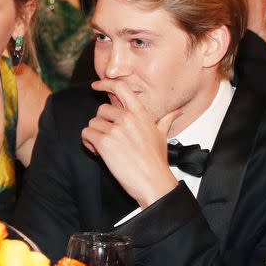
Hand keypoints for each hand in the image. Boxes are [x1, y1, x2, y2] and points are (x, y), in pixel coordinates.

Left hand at [81, 79, 181, 207]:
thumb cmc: (157, 160)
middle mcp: (127, 118)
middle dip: (102, 124)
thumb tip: (178, 111)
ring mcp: (115, 130)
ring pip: (93, 123)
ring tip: (105, 148)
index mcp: (140, 113)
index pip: (120, 88)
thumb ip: (167, 119)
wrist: (153, 182)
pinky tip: (98, 152)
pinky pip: (86, 134)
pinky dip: (88, 143)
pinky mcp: (104, 143)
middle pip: (102, 109)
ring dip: (95, 135)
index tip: (97, 85)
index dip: (106, 84)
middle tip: (109, 138)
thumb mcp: (163, 135)